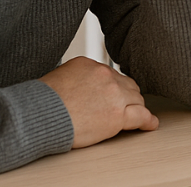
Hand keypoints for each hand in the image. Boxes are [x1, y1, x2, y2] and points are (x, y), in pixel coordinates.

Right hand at [39, 56, 158, 148]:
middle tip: (122, 107)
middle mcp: (106, 76)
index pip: (111, 75)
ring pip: (136, 99)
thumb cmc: (41, 102)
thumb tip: (80, 85)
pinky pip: (141, 116)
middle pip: (127, 86)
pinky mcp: (118, 115)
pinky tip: (150, 124)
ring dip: (135, 108)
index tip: (112, 95)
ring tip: (134, 116)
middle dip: (126, 96)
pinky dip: (147, 121)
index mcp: (90, 65)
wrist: (40, 116)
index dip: (113, 88)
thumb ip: (77, 77)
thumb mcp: (59, 77)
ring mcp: (114, 95)